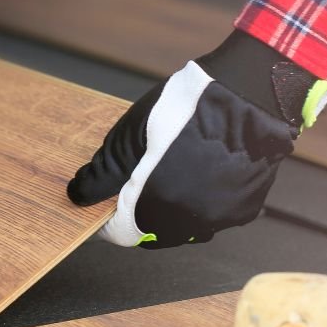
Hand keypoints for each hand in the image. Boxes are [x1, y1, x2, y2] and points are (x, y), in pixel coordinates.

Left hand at [67, 31, 326, 248]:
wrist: (247, 94)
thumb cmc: (186, 107)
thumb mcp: (130, 135)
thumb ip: (101, 173)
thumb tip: (79, 196)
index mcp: (156, 205)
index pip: (121, 233)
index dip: (108, 220)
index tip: (104, 206)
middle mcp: (190, 221)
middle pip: (154, 231)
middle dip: (141, 212)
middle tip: (140, 180)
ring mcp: (220, 218)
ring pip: (186, 226)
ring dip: (173, 209)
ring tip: (173, 172)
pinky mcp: (243, 210)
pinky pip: (215, 216)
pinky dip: (204, 202)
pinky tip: (203, 173)